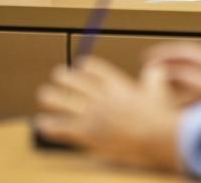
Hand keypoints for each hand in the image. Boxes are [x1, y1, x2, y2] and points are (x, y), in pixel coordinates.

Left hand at [35, 58, 181, 170]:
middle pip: (76, 82)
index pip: (96, 69)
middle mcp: (101, 96)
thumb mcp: (158, 90)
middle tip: (57, 74)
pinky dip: (50, 125)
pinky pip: (62, 127)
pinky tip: (42, 123)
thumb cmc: (158, 115)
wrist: (155, 135)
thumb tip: (156, 68)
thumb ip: (154, 77)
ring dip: (51, 97)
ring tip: (44, 95)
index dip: (86, 66)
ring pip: (63, 102)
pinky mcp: (86, 133)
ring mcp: (92, 114)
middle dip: (64, 77)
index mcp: (118, 85)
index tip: (80, 64)